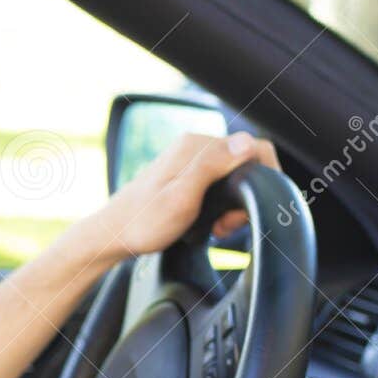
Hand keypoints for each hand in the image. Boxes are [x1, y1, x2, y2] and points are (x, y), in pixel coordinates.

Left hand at [66, 131, 280, 267]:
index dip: (263, 179)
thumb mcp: (181, 198)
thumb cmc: (143, 223)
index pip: (254, 148)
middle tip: (228, 225)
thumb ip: (212, 166)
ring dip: (234, 205)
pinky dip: (222, 206)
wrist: (113, 235)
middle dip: (247, 197)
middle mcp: (195, 147)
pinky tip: (209, 223)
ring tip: (217, 227)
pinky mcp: (187, 175)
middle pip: (247, 164)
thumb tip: (247, 142)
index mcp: (196, 146)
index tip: (248, 210)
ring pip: (235, 177)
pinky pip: (220, 185)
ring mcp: (191, 161)